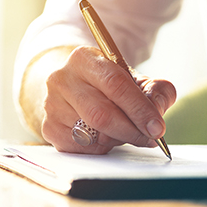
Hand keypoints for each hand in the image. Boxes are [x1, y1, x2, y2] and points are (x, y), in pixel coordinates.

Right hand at [41, 46, 175, 153]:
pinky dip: (100, 147)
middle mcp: (61, 79)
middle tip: (149, 138)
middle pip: (101, 114)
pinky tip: (103, 136)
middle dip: (131, 130)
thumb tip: (157, 110)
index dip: (139, 109)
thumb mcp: (133, 79)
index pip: (115, 84)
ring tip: (124, 131)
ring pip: (92, 133)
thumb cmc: (106, 84)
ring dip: (116, 139)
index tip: (157, 128)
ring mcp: (51, 104)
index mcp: (83, 58)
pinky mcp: (49, 127)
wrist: (72, 87)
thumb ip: (155, 90)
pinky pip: (81, 147)